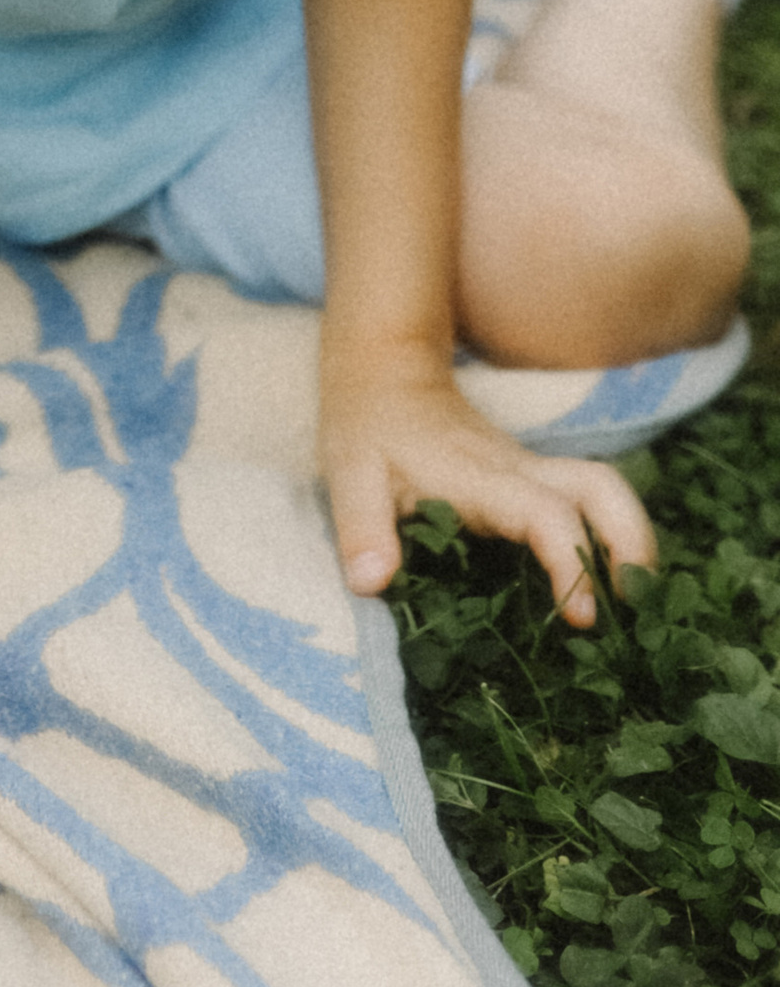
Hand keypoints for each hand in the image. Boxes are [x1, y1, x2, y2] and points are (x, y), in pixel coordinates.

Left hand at [321, 340, 656, 627]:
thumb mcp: (349, 475)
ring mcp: (530, 470)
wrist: (384, 371)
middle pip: (604, 489)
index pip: (546, 514)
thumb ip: (360, 528)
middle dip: (633, 544)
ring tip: (631, 602)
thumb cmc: (367, 425)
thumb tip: (371, 585)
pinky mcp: (530, 478)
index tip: (581, 616)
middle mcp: (519, 470)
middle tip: (637, 608)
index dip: (572, 562)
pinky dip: (609, 535)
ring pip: (606, 489)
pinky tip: (602, 582)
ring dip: (631, 539)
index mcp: (481, 477)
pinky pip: (588, 501)